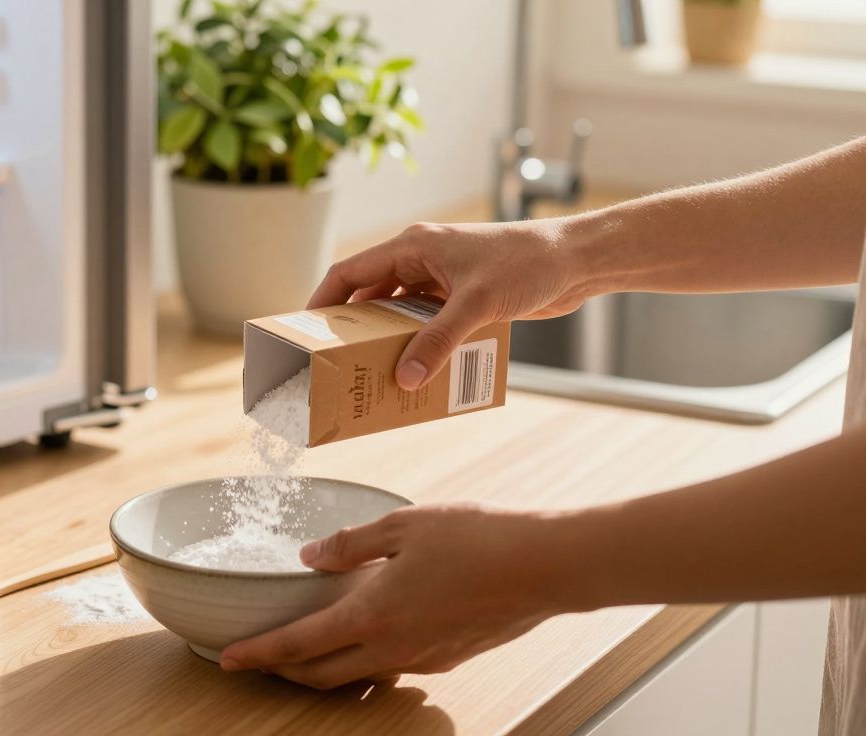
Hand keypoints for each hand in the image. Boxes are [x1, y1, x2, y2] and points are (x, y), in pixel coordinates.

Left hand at [218, 505, 562, 688]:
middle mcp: (391, 649)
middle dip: (282, 673)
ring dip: (325, 669)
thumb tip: (311, 556)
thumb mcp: (402, 525)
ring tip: (307, 647)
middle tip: (258, 659)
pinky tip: (370, 633)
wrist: (545, 567)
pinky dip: (367, 659)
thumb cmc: (477, 539)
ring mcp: (422, 660)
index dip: (257, 655)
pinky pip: (393, 668)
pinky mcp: (449, 658)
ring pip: (358, 676)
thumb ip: (350, 543)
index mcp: (371, 615)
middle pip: (321, 676)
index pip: (297, 646)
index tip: (227, 658)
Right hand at [308, 219, 596, 389]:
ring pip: (399, 312)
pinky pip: (428, 323)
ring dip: (388, 339)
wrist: (576, 261)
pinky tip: (418, 370)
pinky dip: (419, 344)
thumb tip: (405, 378)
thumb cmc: (528, 264)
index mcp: (413, 245)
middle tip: (337, 361)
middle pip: (370, 294)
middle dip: (353, 327)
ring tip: (373, 372)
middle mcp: (422, 259)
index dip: (323, 300)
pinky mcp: (463, 297)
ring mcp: (442, 278)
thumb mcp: (477, 305)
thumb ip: (438, 341)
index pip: (350, 271)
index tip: (305, 330)